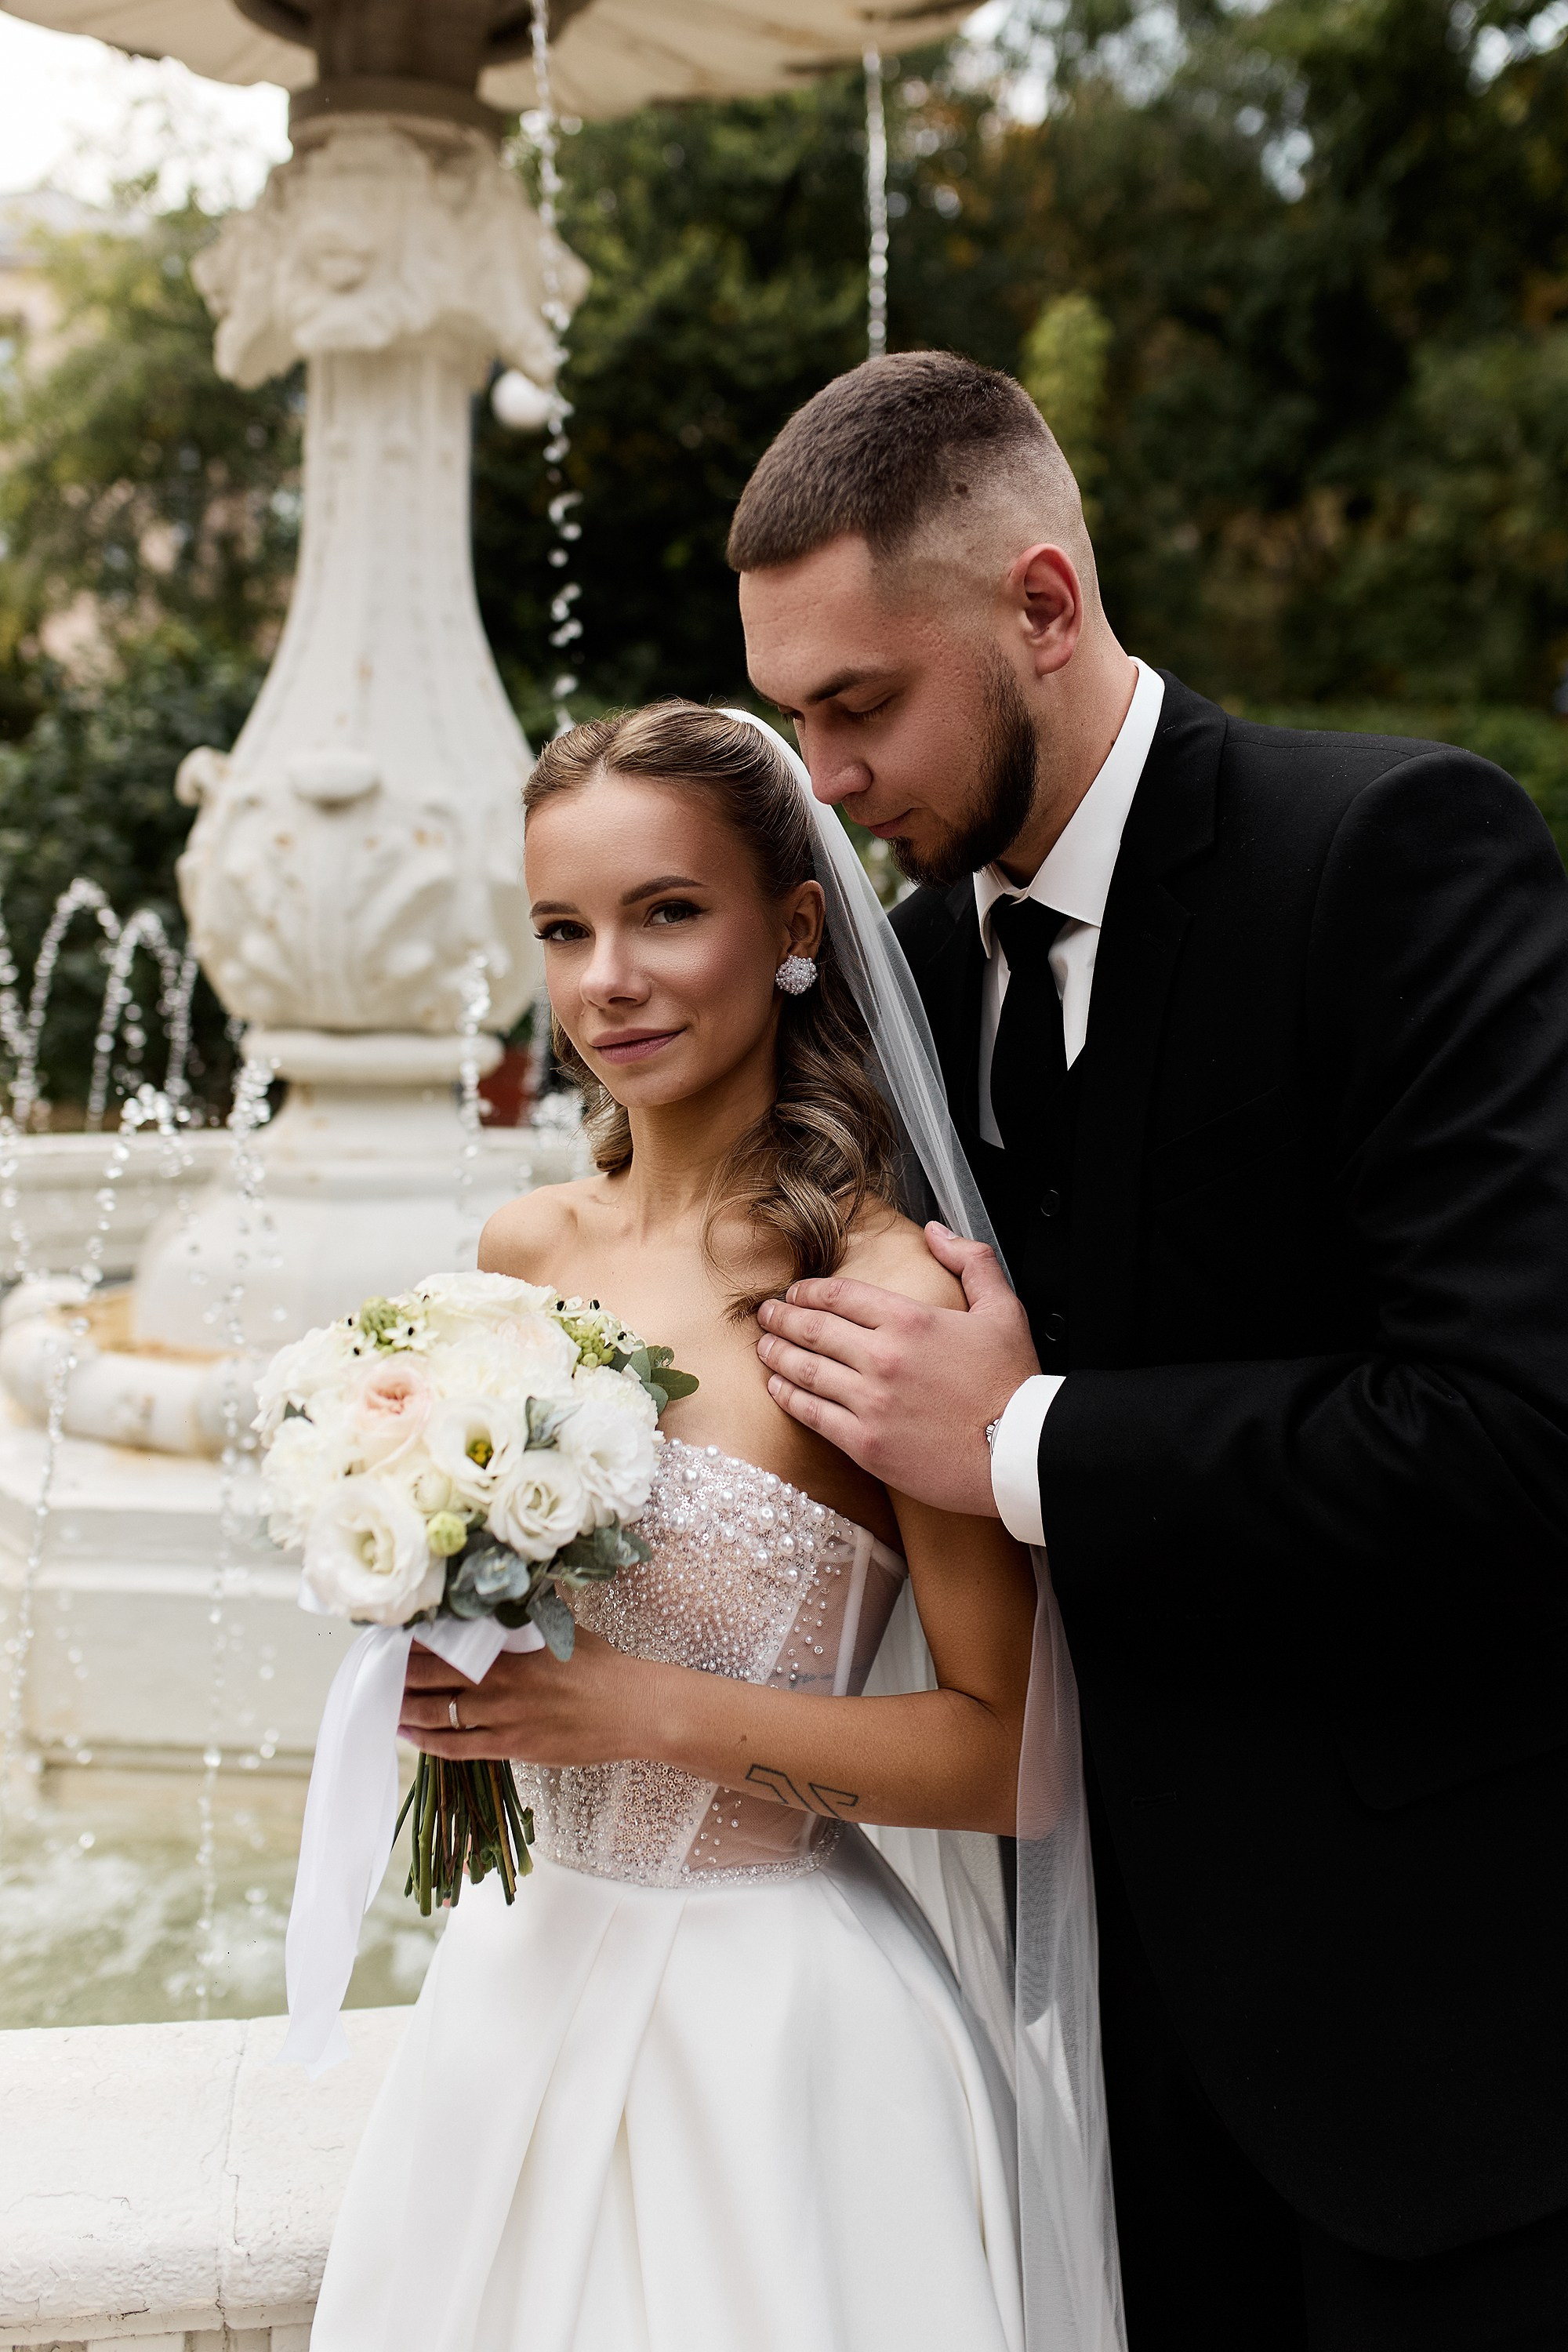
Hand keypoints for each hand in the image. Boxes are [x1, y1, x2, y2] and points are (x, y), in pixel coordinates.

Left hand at [398, 1627, 656, 1766]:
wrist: (634, 1710)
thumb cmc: (603, 1667)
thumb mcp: (564, 1631)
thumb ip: (528, 1620)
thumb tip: (507, 1600)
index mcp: (511, 1648)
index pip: (448, 1642)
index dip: (414, 1642)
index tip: (392, 1637)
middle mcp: (500, 1682)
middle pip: (432, 1677)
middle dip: (399, 1674)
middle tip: (377, 1670)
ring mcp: (503, 1718)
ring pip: (437, 1714)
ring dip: (405, 1707)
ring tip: (384, 1702)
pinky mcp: (512, 1747)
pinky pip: (456, 1747)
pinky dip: (427, 1741)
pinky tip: (409, 1734)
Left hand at [755, 1225, 1039, 1516]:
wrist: (1020, 1452)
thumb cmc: (1013, 1384)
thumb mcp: (1004, 1310)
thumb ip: (971, 1262)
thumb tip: (935, 1232)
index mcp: (910, 1320)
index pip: (840, 1295)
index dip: (809, 1291)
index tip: (795, 1293)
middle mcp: (883, 1357)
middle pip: (813, 1329)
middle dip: (781, 1317)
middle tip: (764, 1314)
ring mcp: (871, 1402)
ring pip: (805, 1370)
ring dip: (777, 1354)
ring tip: (763, 1346)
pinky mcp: (866, 1443)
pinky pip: (812, 1414)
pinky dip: (788, 1397)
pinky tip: (777, 1387)